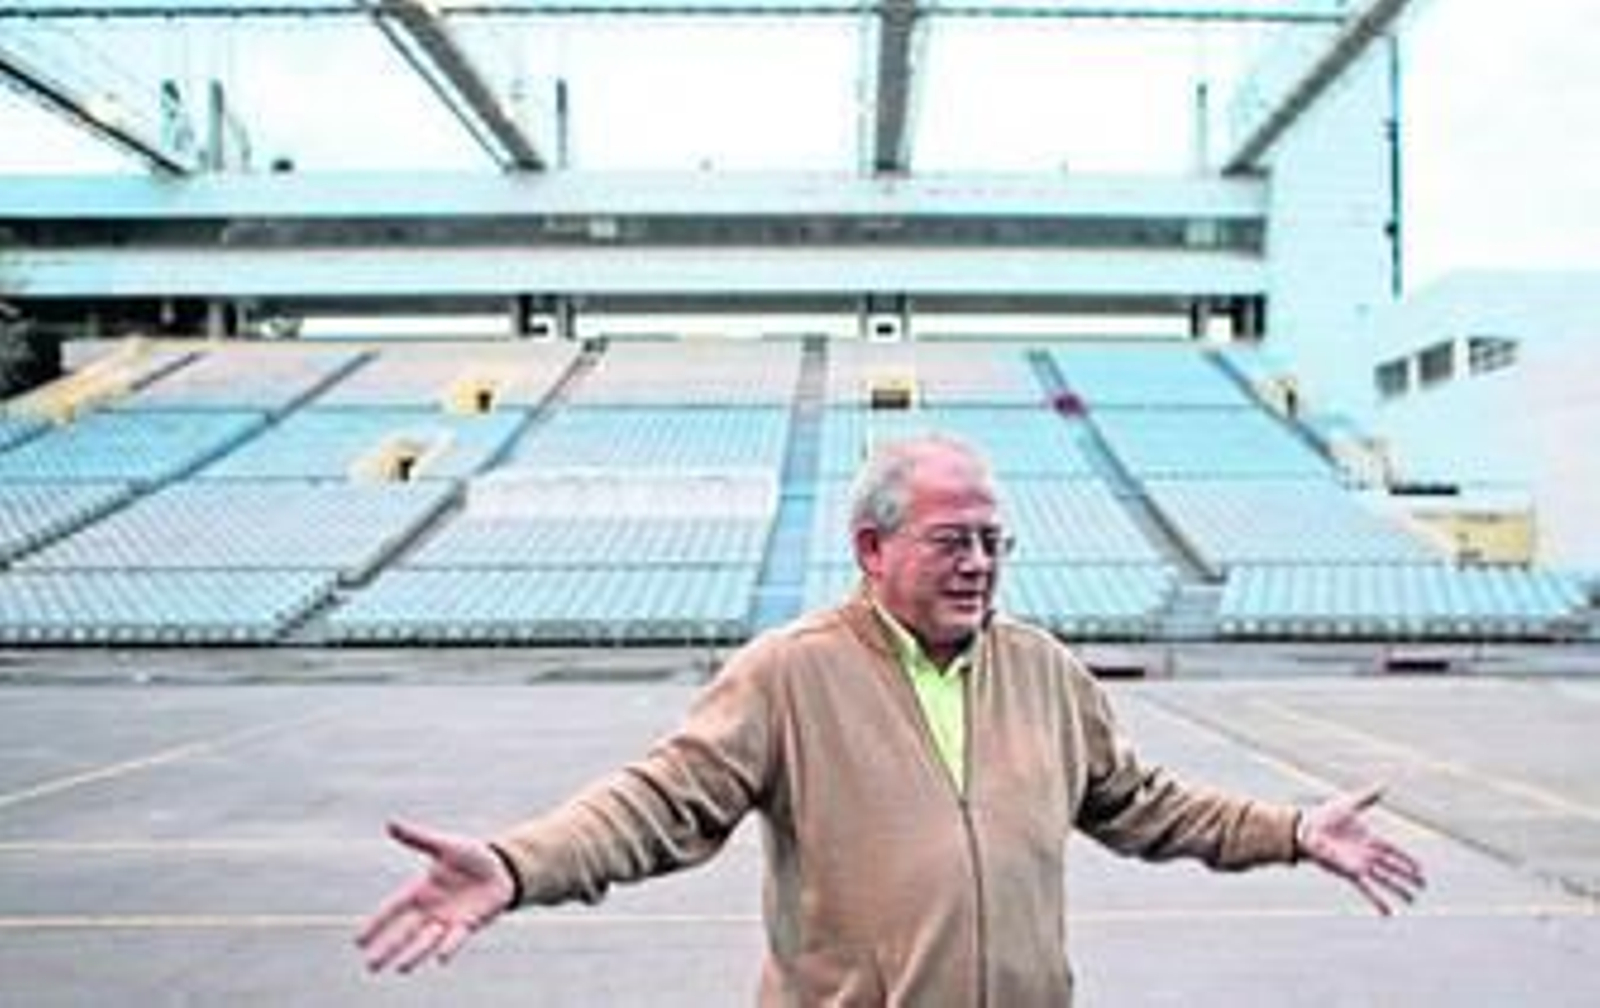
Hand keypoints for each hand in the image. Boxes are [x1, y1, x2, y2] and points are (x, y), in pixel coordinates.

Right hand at [356, 820, 516, 972]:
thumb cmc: (470, 856)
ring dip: (415, 954)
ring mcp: (449, 919)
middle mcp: (431, 909)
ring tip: (400, 968)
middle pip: (405, 931)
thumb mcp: (444, 845)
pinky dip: (449, 946)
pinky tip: (441, 958)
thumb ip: (418, 838)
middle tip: (370, 965)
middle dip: (388, 947)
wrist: (502, 868)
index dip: (377, 923)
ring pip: (427, 940)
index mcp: (421, 890)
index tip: (358, 940)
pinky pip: (457, 938)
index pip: (393, 908)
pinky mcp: (470, 924)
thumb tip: (390, 823)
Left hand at [1298, 783, 1425, 914]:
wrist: (1304, 828)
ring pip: (1385, 880)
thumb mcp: (1349, 804)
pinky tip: (1387, 913)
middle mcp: (1367, 855)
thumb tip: (1384, 784)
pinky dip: (1378, 901)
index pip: (1394, 851)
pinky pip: (1367, 889)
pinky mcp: (1350, 873)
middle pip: (1393, 867)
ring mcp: (1360, 865)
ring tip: (1411, 901)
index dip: (1407, 859)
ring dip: (1398, 890)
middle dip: (1408, 876)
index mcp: (1369, 840)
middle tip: (1423, 885)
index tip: (1420, 868)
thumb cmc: (1323, 816)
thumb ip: (1367, 797)